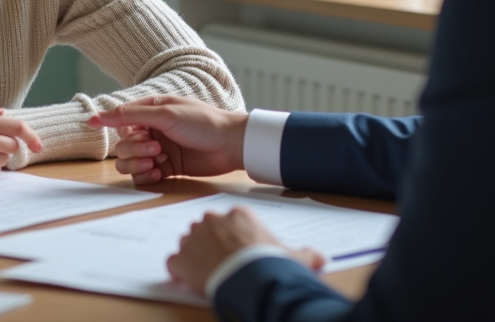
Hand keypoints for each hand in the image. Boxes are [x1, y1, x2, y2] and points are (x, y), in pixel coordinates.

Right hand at [86, 95, 247, 184]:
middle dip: (133, 149)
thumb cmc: (203, 122)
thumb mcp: (166, 114)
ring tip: (157, 162)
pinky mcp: (166, 168)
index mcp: (152, 111)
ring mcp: (158, 150)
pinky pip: (143, 176)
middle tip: (154, 148)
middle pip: (122, 144)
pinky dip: (146, 176)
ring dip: (138, 163)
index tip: (90, 124)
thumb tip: (99, 114)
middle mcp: (152, 130)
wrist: (231, 145)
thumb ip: (131, 115)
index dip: (108, 122)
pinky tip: (160, 172)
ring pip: (129, 162)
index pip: (120, 118)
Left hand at [167, 206, 324, 293]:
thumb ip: (305, 255)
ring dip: (194, 255)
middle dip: (211, 242)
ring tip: (207, 271)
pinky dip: (179, 271)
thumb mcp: (294, 257)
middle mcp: (212, 220)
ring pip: (188, 242)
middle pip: (206, 227)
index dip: (232, 236)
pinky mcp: (181, 259)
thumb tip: (320, 258)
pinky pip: (174, 262)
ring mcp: (194, 238)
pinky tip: (190, 280)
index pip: (229, 220)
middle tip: (222, 261)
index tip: (237, 249)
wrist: (250, 279)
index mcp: (238, 214)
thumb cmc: (270, 263)